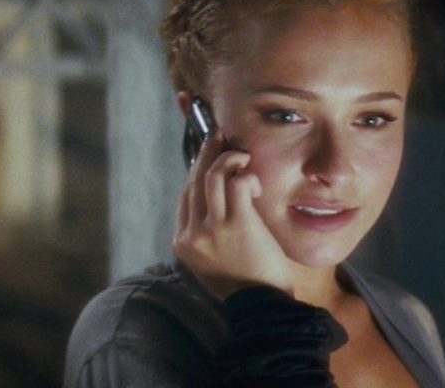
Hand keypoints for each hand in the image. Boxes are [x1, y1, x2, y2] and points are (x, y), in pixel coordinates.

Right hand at [173, 131, 293, 299]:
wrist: (262, 308)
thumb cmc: (245, 284)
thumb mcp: (213, 261)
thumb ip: (209, 233)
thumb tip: (218, 198)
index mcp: (183, 243)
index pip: (185, 197)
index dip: (196, 173)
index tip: (208, 158)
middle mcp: (192, 234)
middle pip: (195, 181)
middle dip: (207, 154)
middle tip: (218, 135)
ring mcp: (212, 229)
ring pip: (213, 176)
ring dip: (228, 158)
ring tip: (241, 154)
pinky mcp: (237, 224)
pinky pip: (237, 184)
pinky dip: (246, 175)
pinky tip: (254, 182)